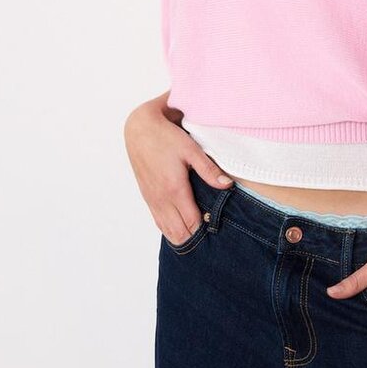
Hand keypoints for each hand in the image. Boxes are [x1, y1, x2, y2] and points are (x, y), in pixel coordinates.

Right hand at [123, 94, 232, 244]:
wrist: (140, 129)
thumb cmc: (166, 137)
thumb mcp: (191, 150)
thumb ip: (209, 170)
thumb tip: (227, 185)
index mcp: (174, 189)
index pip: (191, 223)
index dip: (205, 230)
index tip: (217, 228)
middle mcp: (161, 199)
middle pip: (179, 233)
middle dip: (195, 237)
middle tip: (210, 234)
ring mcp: (152, 200)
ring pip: (167, 231)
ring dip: (182, 236)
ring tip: (199, 233)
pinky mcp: (147, 197)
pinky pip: (159, 222)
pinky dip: (171, 229)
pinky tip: (182, 227)